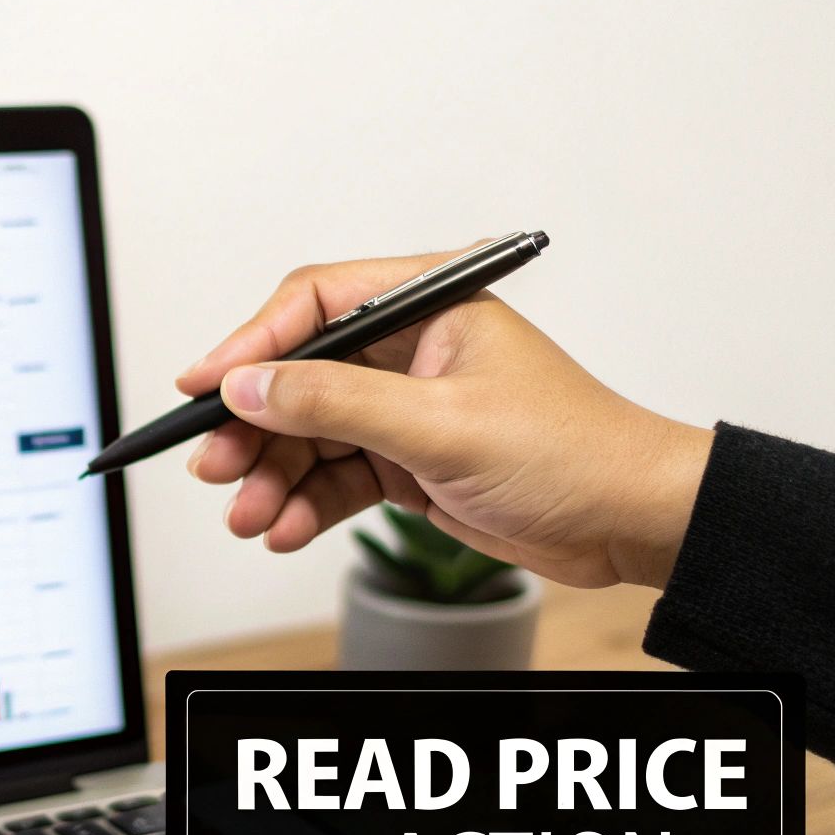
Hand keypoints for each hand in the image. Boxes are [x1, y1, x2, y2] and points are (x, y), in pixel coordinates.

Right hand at [178, 246, 713, 589]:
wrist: (630, 522)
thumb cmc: (572, 452)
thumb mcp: (440, 425)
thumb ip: (336, 402)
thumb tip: (251, 383)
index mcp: (427, 307)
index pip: (313, 305)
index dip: (250, 345)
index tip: (203, 385)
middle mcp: (410, 352)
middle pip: (300, 378)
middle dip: (254, 427)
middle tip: (216, 466)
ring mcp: (407, 409)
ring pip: (311, 435)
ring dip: (274, 477)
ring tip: (249, 516)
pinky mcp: (409, 461)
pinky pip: (337, 477)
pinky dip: (307, 505)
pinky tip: (287, 529)